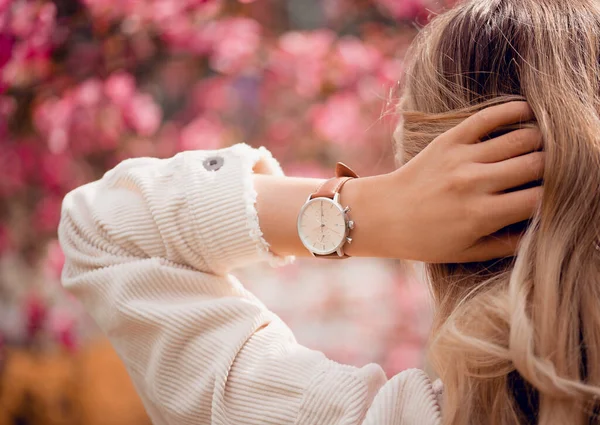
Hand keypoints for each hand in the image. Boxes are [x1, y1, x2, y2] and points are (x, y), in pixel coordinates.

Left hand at [343, 101, 542, 262]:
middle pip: (537, 164)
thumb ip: (508, 245)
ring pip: (522, 137)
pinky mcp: (449, 139)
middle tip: (556, 169)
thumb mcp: (466, 252)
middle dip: (554, 167)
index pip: (540, 198)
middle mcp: (475, 183)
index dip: (557, 196)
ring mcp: (462, 158)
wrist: (382, 215)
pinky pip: (489, 116)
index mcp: (482, 215)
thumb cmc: (425, 239)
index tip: (560, 195)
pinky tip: (529, 113)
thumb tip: (543, 232)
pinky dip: (514, 109)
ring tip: (545, 146)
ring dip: (541, 140)